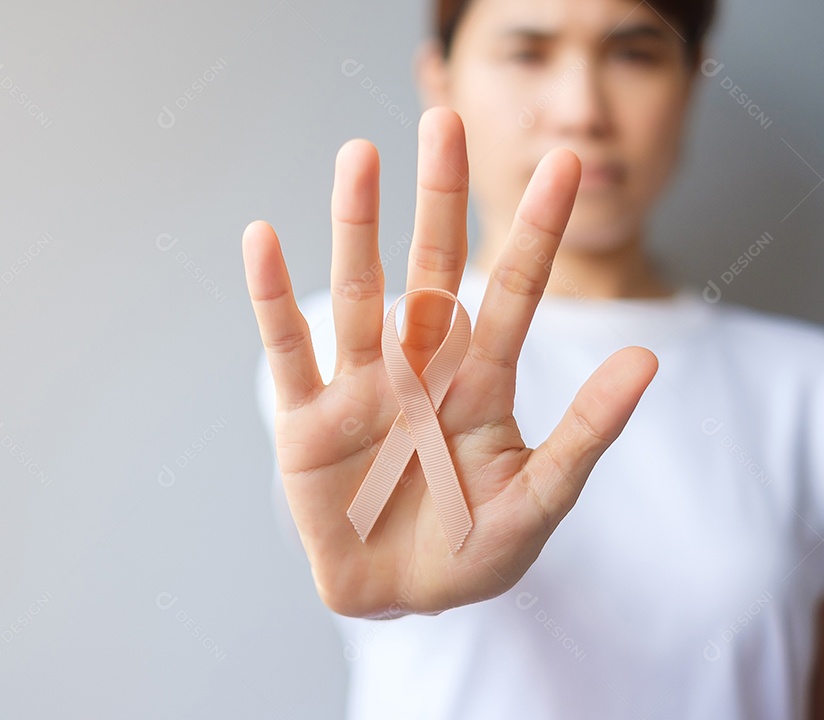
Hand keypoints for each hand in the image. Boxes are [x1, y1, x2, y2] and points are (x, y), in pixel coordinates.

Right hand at [241, 106, 657, 618]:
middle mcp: (418, 368)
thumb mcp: (539, 499)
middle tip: (446, 121)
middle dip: (440, 200)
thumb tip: (648, 358)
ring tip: (359, 157)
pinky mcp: (305, 419)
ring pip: (359, 293)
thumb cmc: (473, 550)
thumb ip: (587, 432)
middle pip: (429, 270)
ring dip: (357, 226)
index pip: (512, 293)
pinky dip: (274, 297)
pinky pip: (289, 349)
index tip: (564, 167)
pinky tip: (263, 240)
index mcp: (478, 382)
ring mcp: (360, 387)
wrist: (398, 598)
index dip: (537, 232)